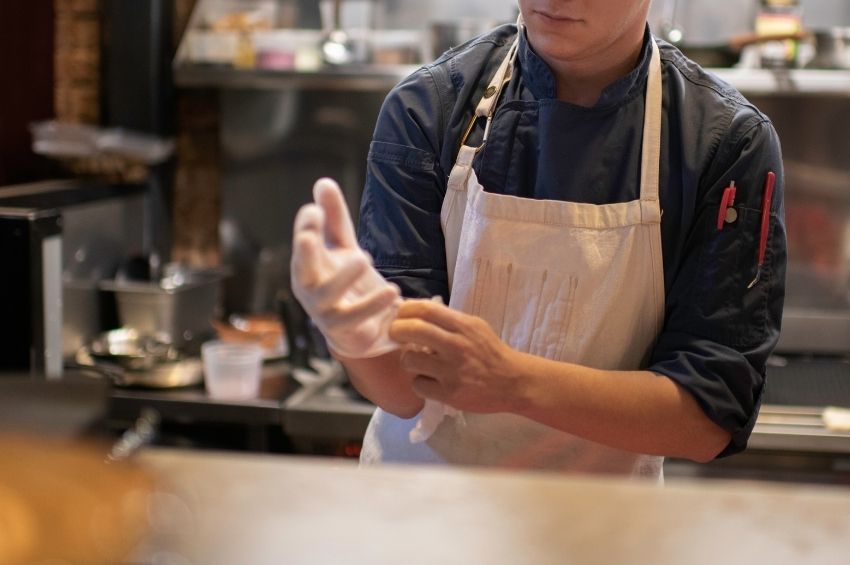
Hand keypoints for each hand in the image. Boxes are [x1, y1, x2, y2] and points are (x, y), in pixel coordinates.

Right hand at [290, 178, 400, 357]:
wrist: (360, 331)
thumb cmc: (346, 283)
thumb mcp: (343, 247)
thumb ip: (335, 218)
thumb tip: (323, 182)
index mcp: (309, 266)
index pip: (303, 243)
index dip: (306, 227)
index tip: (314, 209)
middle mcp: (312, 290)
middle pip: (303, 271)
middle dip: (304, 253)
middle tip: (309, 236)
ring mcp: (327, 313)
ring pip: (328, 298)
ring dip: (343, 279)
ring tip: (364, 258)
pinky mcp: (348, 332)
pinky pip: (357, 321)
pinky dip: (373, 306)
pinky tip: (392, 291)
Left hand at [389, 299, 526, 413]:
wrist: (513, 382)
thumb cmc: (490, 352)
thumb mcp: (475, 327)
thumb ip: (449, 321)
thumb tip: (415, 313)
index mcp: (463, 326)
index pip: (425, 309)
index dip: (405, 310)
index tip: (399, 315)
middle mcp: (456, 346)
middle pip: (412, 330)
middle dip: (396, 331)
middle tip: (395, 335)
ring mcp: (452, 371)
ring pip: (410, 360)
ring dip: (408, 360)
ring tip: (417, 362)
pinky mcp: (449, 394)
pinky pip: (418, 385)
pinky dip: (420, 383)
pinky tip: (429, 382)